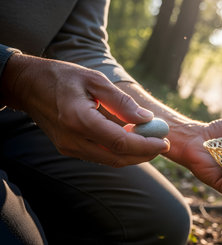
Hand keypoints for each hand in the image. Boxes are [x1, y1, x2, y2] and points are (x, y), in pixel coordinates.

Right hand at [0, 54, 168, 166]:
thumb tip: (146, 118)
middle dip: (144, 155)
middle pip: (116, 158)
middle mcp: (72, 139)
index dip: (145, 145)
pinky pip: (100, 156)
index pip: (119, 142)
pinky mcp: (68, 149)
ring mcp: (69, 147)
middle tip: (162, 145)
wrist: (28, 86)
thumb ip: (121, 101)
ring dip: (133, 156)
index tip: (164, 142)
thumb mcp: (95, 80)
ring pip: (109, 161)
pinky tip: (132, 141)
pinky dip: (119, 152)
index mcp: (79, 119)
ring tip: (152, 143)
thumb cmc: (63, 77)